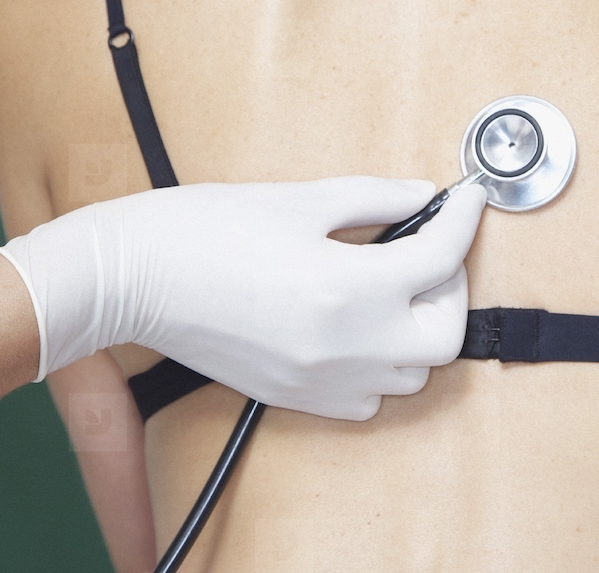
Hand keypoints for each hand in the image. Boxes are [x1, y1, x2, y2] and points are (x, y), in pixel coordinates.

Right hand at [0, 177, 487, 419]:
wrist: (131, 277)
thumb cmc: (202, 229)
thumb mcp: (300, 199)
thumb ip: (375, 200)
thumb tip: (423, 198)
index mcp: (347, 287)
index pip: (440, 258)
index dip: (463, 219)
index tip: (467, 199)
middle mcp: (342, 345)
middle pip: (445, 336)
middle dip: (451, 287)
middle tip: (432, 250)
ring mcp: (319, 379)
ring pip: (412, 375)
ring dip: (420, 330)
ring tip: (396, 288)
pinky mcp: (294, 396)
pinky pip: (368, 401)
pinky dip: (382, 369)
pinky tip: (361, 329)